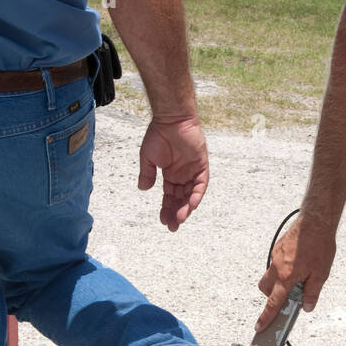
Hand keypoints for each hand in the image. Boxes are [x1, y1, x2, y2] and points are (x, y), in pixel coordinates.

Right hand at [139, 115, 208, 231]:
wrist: (170, 119)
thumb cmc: (158, 134)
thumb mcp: (148, 158)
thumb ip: (147, 174)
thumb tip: (143, 190)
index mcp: (171, 174)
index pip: (170, 196)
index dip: (166, 209)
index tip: (163, 221)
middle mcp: (183, 175)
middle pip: (180, 199)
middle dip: (176, 213)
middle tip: (172, 227)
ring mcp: (193, 171)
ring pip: (191, 195)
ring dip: (186, 208)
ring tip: (179, 219)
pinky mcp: (201, 165)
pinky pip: (201, 184)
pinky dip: (196, 195)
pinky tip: (190, 206)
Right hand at [255, 213, 336, 331]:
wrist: (315, 221)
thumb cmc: (319, 246)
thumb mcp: (321, 274)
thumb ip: (312, 293)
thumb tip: (307, 307)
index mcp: (286, 277)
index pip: (273, 303)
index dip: (266, 317)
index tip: (259, 326)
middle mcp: (277, 268)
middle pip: (265, 289)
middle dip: (271, 297)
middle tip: (286, 297)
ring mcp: (276, 257)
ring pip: (269, 276)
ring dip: (277, 282)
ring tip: (296, 278)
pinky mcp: (278, 248)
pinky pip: (275, 264)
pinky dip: (282, 269)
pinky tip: (297, 263)